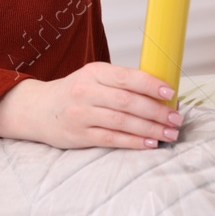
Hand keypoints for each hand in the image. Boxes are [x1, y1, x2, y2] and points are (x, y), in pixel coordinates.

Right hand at [0, 63, 183, 149]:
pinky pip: (112, 139)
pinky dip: (133, 142)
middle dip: (156, 111)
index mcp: (94, 72)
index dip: (151, 85)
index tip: (171, 93)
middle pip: (127, 102)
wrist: (38, 109)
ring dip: (150, 129)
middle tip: (176, 119)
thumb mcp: (94, 78)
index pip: (127, 77)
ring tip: (169, 134)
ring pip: (122, 122)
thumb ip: (122, 83)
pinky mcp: (80, 135)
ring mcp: (82, 114)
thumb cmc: (76, 92)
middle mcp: (87, 91)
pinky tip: (150, 143)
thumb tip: (162, 93)